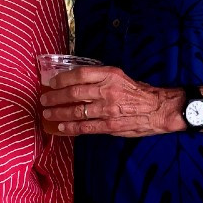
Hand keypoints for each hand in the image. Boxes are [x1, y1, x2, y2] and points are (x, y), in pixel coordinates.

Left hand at [39, 66, 183, 136]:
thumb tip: (75, 82)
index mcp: (110, 75)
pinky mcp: (109, 125)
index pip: (80, 74)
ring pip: (76, 111)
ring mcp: (107, 109)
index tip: (52, 82)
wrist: (158, 109)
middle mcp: (107, 91)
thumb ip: (100, 78)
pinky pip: (85, 127)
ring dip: (58, 113)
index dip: (62, 79)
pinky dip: (70, 128)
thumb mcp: (120, 77)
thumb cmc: (138, 92)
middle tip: (44, 99)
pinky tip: (61, 128)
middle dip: (55, 97)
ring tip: (48, 114)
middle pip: (74, 93)